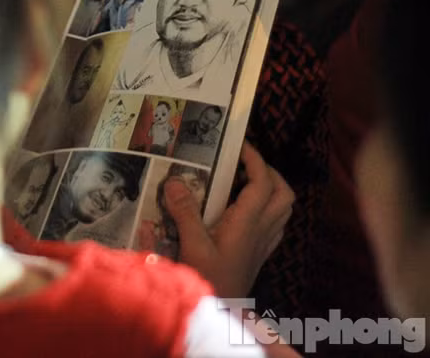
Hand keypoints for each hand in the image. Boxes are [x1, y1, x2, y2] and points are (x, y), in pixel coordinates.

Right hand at [165, 142, 293, 297]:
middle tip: (245, 162)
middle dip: (269, 172)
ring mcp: (263, 243)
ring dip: (272, 189)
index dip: (255, 160)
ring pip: (283, 208)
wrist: (223, 313)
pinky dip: (268, 209)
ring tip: (246, 181)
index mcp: (248, 222)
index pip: (263, 182)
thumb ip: (185, 212)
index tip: (239, 145)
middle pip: (283, 193)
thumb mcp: (192, 245)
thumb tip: (175, 181)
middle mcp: (262, 230)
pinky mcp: (259, 254)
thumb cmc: (210, 280)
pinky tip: (247, 210)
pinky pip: (275, 224)